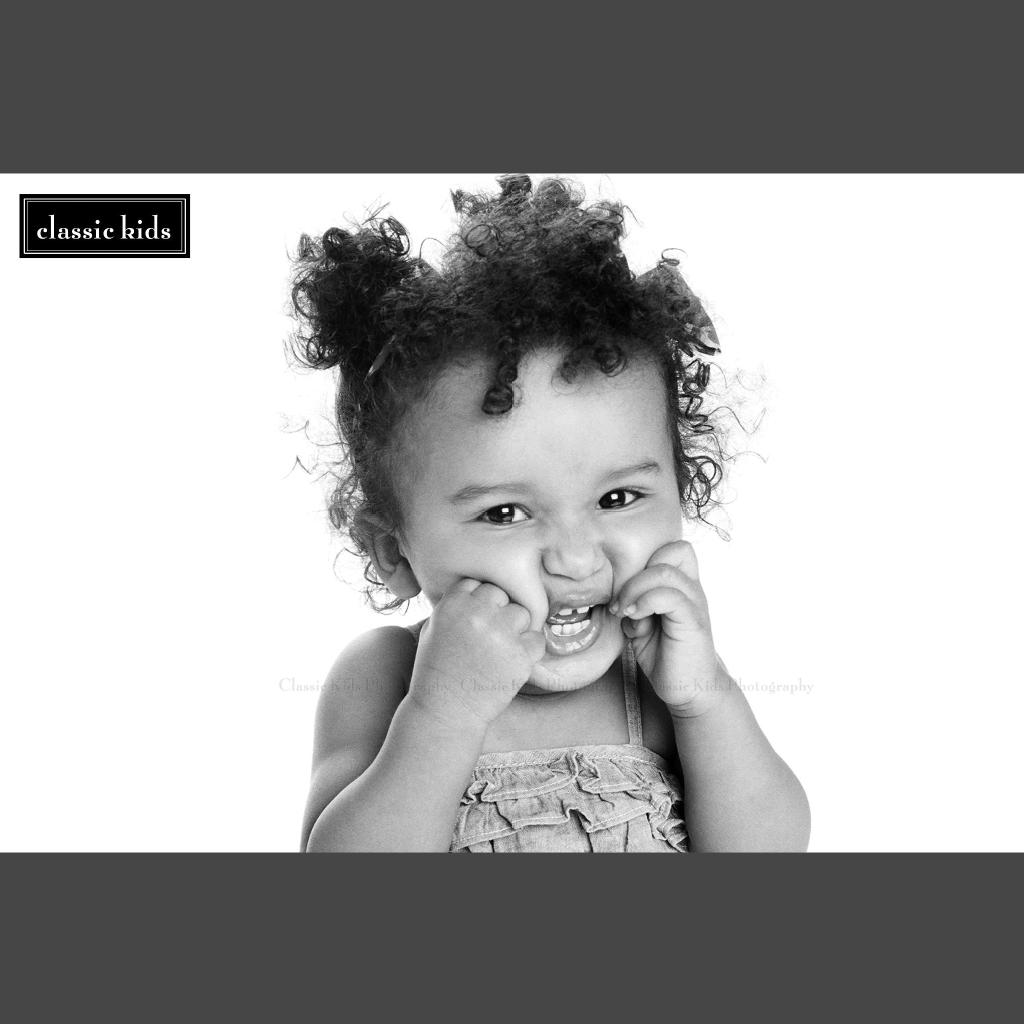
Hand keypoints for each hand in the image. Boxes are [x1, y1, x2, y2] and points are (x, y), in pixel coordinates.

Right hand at [408, 579, 549, 728]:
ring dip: (515, 628)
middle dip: (497, 611)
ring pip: (522, 614)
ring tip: (500, 650)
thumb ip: (456, 605)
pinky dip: (530, 650)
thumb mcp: (433, 629)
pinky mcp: (521, 655)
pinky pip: (537, 639)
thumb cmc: (436, 671)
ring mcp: (502, 633)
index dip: (478, 601)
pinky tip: (512, 662)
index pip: (478, 584)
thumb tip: (479, 590)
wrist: (446, 711)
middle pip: (501, 594)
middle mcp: (478, 613)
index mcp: (453, 603)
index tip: (475, 618)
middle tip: (488, 635)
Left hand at [609, 540, 723, 716]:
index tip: (624, 590)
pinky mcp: (693, 621)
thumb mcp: (641, 625)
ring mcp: (694, 603)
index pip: (670, 550)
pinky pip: (670, 596)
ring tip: (625, 611)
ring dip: (636, 589)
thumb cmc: (665, 656)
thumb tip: (617, 598)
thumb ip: (633, 605)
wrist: (689, 689)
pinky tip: (636, 619)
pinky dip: (646, 602)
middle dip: (637, 572)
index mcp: (681, 586)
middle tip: (621, 601)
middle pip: (671, 551)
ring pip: (665, 571)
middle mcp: (691, 589)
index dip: (644, 561)